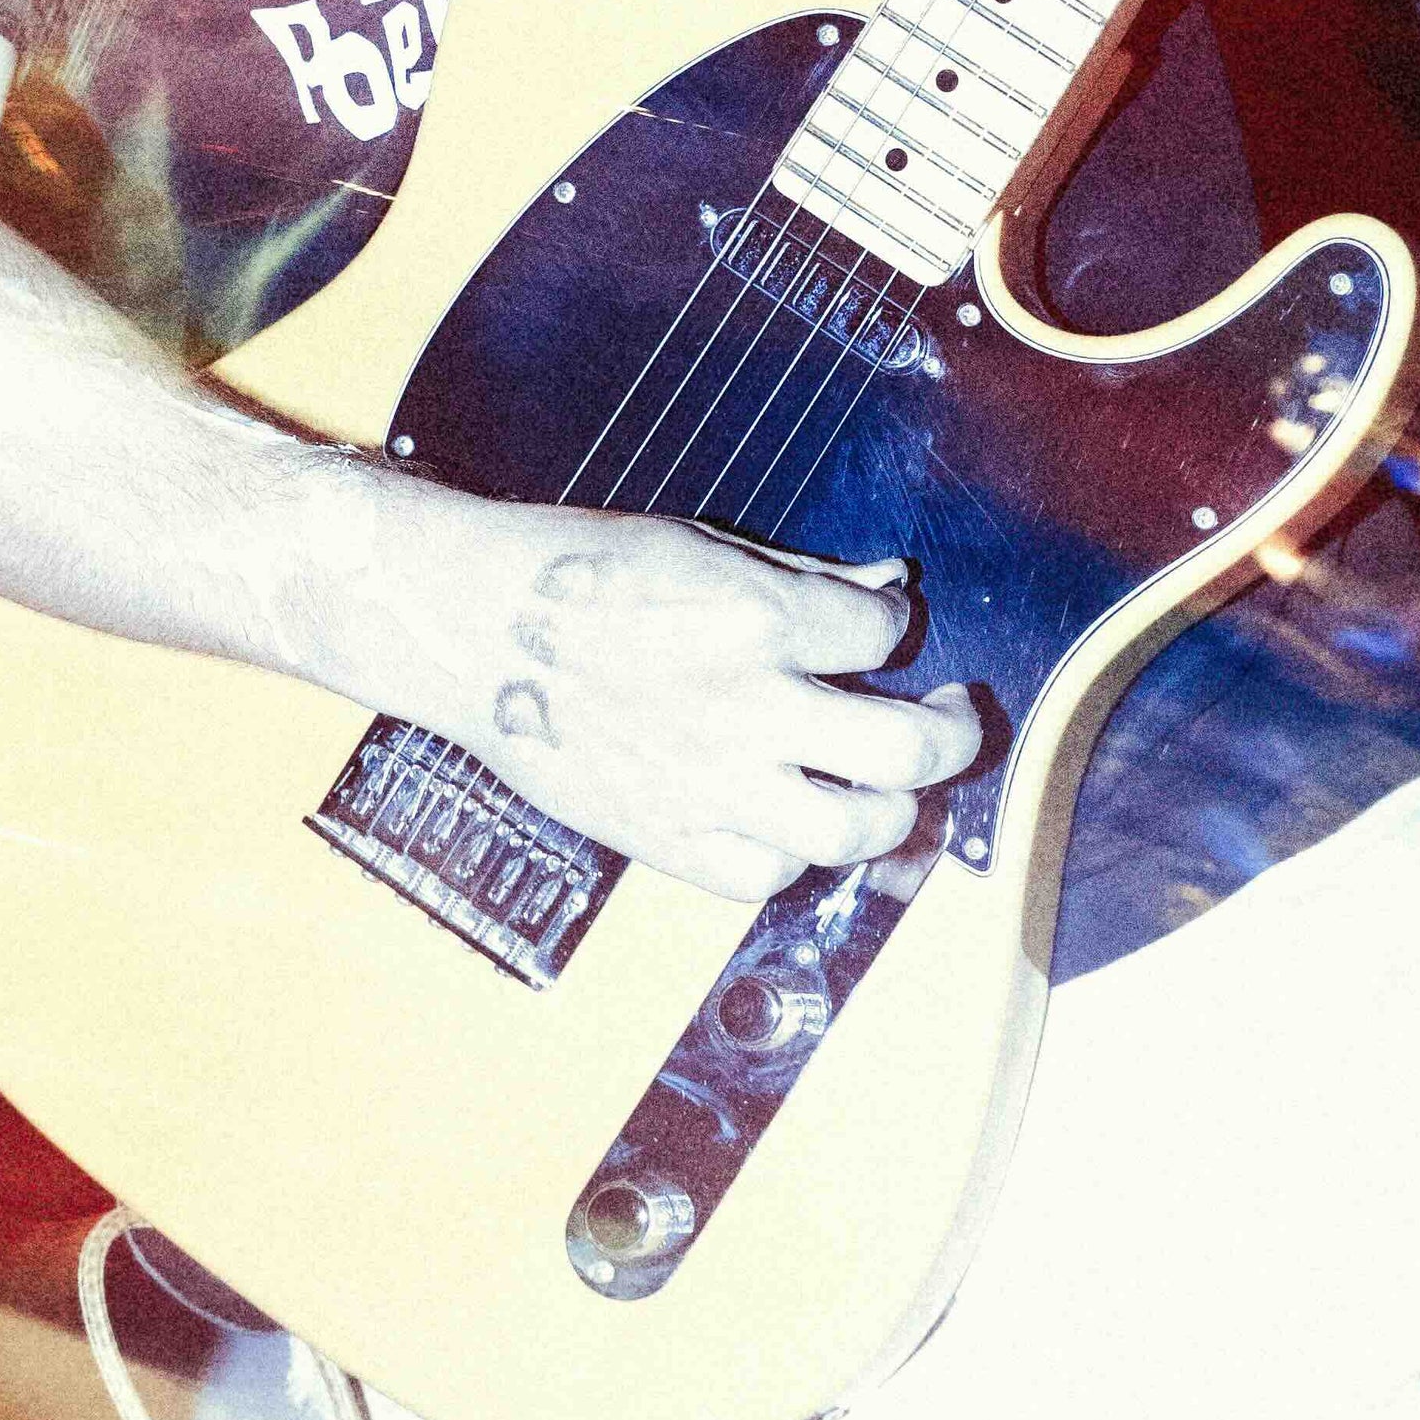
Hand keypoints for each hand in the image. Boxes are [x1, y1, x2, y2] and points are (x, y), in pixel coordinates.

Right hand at [350, 488, 983, 902]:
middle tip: (948, 719)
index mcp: (756, 619)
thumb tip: (886, 581)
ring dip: (889, 811)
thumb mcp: (697, 543)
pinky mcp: (665, 839)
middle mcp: (746, 709)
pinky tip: (790, 821)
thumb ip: (802, 574)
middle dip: (950, 735)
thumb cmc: (577, 573)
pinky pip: (765, 875)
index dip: (893, 624)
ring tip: (886, 788)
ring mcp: (708, 785)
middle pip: (904, 753)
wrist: (469, 629)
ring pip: (851, 833)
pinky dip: (794, 854)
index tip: (879, 625)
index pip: (884, 633)